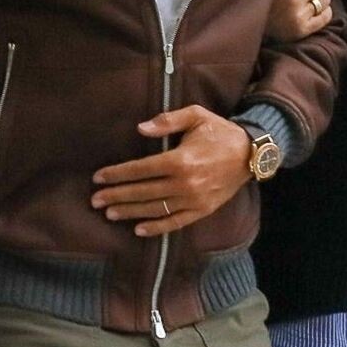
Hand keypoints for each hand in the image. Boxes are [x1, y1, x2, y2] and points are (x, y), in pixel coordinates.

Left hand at [92, 106, 251, 238]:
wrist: (251, 153)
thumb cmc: (220, 132)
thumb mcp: (196, 116)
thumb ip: (167, 120)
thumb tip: (140, 128)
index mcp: (180, 160)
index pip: (140, 169)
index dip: (117, 174)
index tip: (98, 178)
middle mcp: (184, 183)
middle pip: (142, 192)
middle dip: (116, 196)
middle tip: (95, 200)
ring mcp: (193, 200)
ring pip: (155, 209)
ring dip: (130, 212)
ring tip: (110, 213)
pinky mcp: (202, 210)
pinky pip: (175, 223)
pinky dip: (157, 228)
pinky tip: (138, 230)